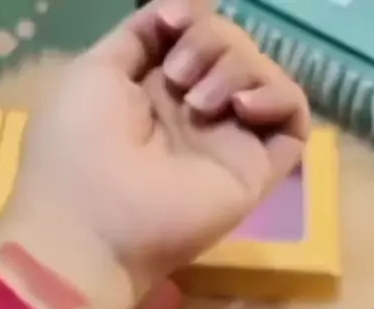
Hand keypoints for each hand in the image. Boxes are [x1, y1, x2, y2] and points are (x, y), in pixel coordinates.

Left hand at [14, 0, 308, 287]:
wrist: (93, 222)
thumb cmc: (80, 147)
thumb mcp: (95, 72)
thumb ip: (137, 36)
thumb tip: (174, 12)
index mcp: (154, 90)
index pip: (197, 35)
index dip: (192, 18)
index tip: (172, 22)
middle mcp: (195, 113)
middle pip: (232, 47)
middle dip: (211, 39)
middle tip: (178, 75)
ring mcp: (227, 142)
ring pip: (262, 75)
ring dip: (236, 66)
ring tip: (199, 100)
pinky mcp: (256, 171)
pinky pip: (293, 119)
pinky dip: (278, 95)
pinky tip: (241, 106)